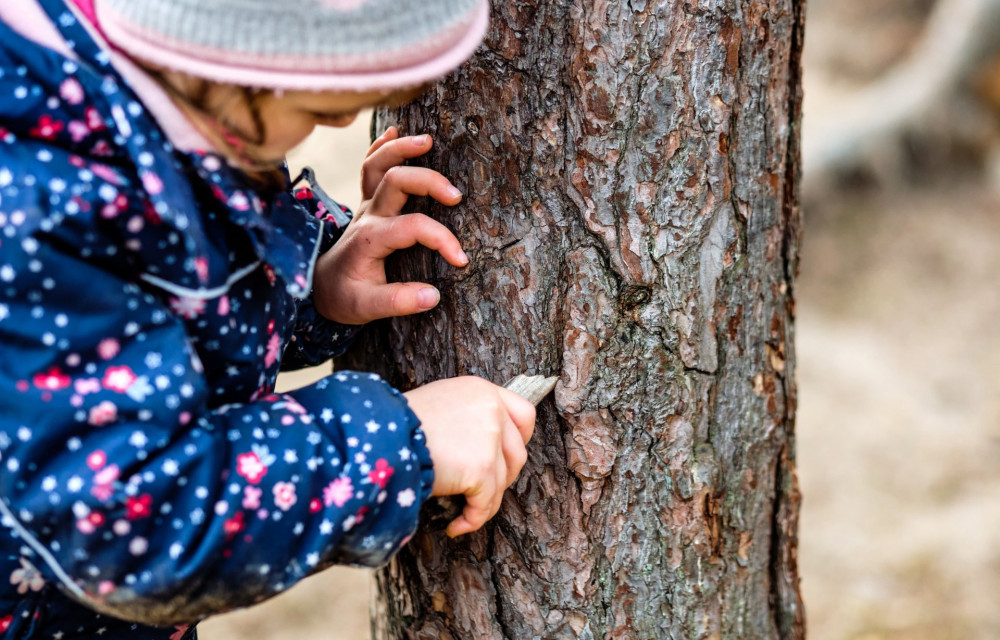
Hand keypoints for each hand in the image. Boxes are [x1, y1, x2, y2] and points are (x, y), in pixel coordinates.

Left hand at [312, 127, 467, 324]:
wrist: (320, 289)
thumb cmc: (345, 297)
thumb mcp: (366, 308)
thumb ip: (397, 302)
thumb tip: (433, 295)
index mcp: (371, 239)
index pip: (412, 227)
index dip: (441, 239)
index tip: (461, 260)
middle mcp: (368, 216)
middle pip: (395, 182)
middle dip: (428, 181)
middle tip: (456, 196)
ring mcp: (366, 206)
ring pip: (378, 166)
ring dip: (402, 149)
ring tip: (428, 141)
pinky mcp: (367, 204)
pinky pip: (369, 167)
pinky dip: (381, 146)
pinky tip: (393, 130)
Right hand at [404, 377, 535, 536]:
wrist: (379, 438)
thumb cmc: (397, 425)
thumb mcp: (439, 404)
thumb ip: (466, 417)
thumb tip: (479, 447)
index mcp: (481, 390)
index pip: (524, 414)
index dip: (520, 440)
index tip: (508, 459)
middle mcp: (491, 409)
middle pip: (517, 452)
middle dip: (503, 477)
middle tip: (481, 491)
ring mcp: (490, 438)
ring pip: (502, 482)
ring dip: (485, 501)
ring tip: (464, 512)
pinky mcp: (482, 468)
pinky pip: (485, 504)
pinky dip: (472, 519)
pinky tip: (456, 526)